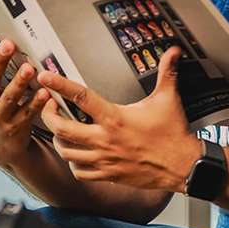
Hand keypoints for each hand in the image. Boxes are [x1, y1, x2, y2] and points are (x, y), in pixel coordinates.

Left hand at [37, 45, 199, 190]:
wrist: (183, 166)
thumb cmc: (173, 133)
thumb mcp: (168, 99)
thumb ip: (166, 73)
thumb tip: (173, 52)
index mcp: (115, 118)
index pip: (81, 97)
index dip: (59, 85)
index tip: (45, 77)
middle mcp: (105, 140)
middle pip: (62, 129)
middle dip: (48, 116)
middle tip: (49, 107)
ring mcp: (105, 160)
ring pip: (66, 152)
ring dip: (59, 140)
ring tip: (60, 130)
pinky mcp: (109, 175)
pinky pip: (80, 173)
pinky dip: (73, 163)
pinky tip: (77, 155)